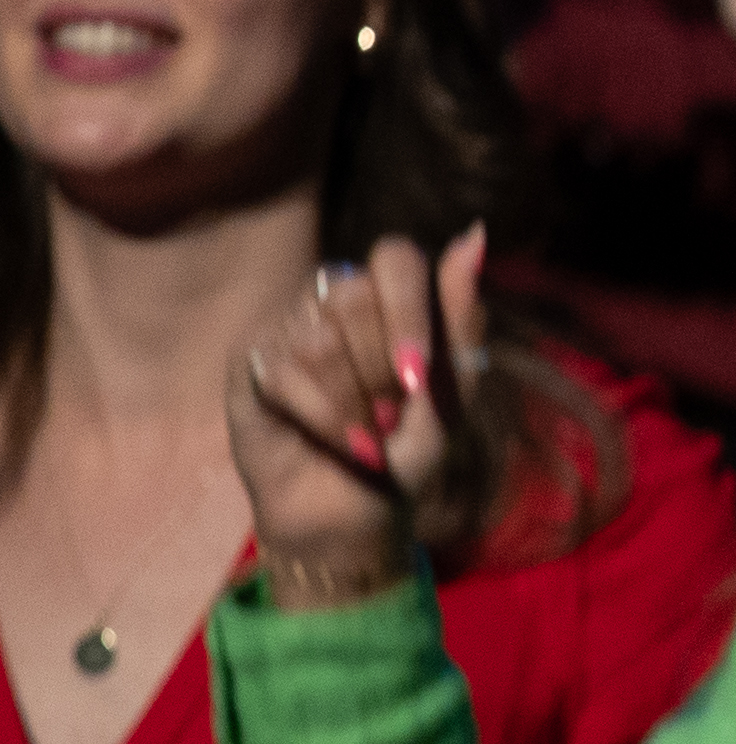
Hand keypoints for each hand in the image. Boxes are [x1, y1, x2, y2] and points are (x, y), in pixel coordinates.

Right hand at [225, 228, 488, 597]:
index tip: (417, 376)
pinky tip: (340, 441)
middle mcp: (336, 297)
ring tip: (368, 433)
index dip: (406, 314)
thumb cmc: (410, 446)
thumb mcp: (453, 389)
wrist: (359, 509)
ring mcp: (289, 324)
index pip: (395, 258)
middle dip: (379, 371)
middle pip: (352, 298)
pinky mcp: (251, 359)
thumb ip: (461, 316)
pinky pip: (281, 372)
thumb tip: (476, 234)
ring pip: (317, 339)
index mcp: (391, 295)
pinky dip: (324, 418)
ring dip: (352, 402)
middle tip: (392, 414)